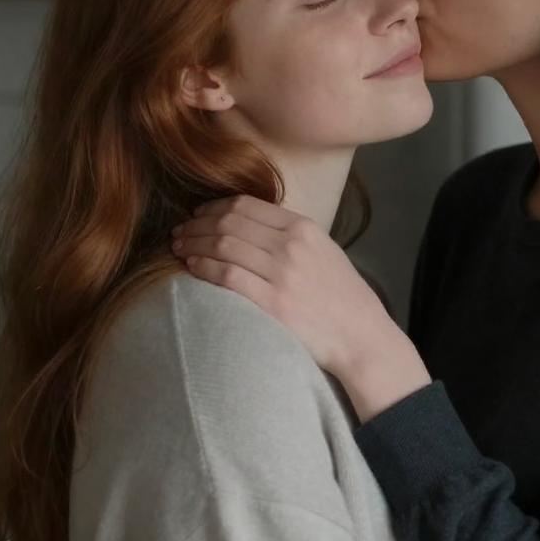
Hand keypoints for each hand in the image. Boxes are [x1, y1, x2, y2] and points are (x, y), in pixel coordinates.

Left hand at [171, 195, 430, 419]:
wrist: (360, 334)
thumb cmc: (341, 295)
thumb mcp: (323, 250)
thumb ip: (290, 236)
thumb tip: (247, 227)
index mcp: (303, 228)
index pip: (247, 205)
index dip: (214, 207)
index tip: (199, 214)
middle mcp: (291, 245)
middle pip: (229, 222)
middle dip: (197, 225)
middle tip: (180, 232)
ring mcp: (281, 274)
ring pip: (222, 245)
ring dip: (194, 244)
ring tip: (179, 248)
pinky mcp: (272, 303)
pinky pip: (226, 276)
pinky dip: (203, 267)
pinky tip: (192, 267)